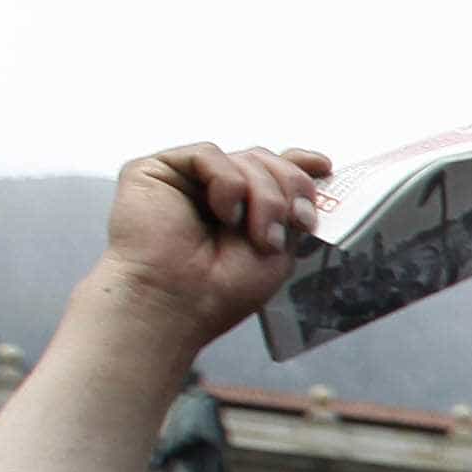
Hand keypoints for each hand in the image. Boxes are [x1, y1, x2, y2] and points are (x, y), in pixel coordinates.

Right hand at [0, 140, 339, 471]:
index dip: (298, 165)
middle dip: (288, 190)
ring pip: (239, 154)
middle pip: (265, 159)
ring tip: (257, 233)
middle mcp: (199, 197)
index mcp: (225, 219)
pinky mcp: (143, 172)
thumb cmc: (204, 312)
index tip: (327, 169)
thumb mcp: (264, 259)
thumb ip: (284, 208)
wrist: (157, 320)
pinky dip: (229, 181)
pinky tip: (230, 216)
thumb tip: (318, 161)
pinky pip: (205, 151)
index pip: (269, 172)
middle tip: (288, 229)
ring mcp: (171, 184)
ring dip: (263, 193)